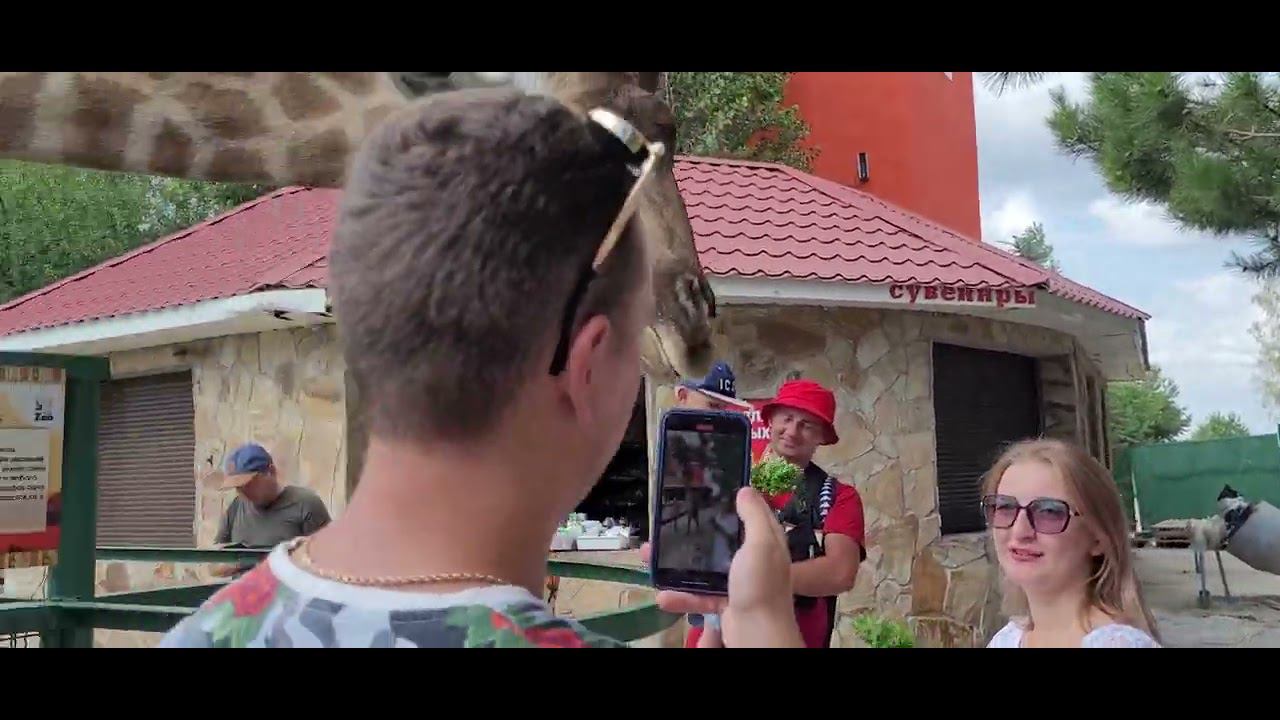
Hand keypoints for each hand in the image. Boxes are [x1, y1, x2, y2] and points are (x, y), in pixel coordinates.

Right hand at [640, 487, 801, 647]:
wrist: (756, 633)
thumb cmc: (760, 585)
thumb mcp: (761, 544)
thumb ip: (754, 517)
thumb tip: (745, 490)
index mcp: (765, 541)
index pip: (753, 513)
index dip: (737, 500)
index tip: (712, 489)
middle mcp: (752, 559)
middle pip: (721, 539)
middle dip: (694, 533)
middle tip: (669, 523)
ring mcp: (736, 582)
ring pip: (703, 567)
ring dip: (678, 565)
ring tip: (651, 558)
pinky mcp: (723, 602)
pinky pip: (698, 594)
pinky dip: (681, 595)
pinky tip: (663, 595)